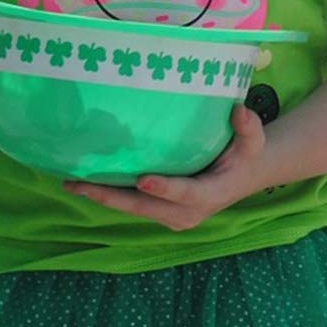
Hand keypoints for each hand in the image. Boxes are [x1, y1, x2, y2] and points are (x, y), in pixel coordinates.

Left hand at [63, 101, 267, 227]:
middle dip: (110, 196)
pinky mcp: (161, 213)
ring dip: (103, 197)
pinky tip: (87, 183)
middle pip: (144, 206)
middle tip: (79, 183)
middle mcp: (187, 213)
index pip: (185, 193)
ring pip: (133, 208)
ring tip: (72, 183)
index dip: (164, 188)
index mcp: (210, 195)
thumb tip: (238, 110)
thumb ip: (248, 126)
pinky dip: (111, 195)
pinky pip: (133, 206)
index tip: (143, 179)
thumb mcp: (254, 140)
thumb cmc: (247, 154)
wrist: (245, 177)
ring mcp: (171, 216)